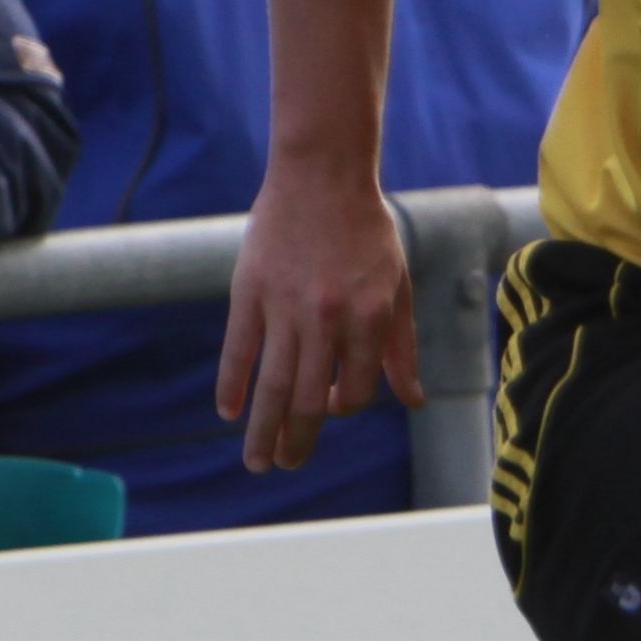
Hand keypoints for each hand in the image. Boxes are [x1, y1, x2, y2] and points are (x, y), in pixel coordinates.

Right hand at [214, 145, 417, 477]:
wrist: (321, 175)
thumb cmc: (366, 233)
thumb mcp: (398, 287)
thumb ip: (401, 348)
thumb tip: (412, 402)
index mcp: (368, 318)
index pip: (357, 391)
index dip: (347, 407)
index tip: (332, 408)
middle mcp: (327, 318)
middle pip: (310, 400)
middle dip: (298, 441)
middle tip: (285, 466)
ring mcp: (284, 306)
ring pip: (274, 385)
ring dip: (264, 430)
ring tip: (258, 461)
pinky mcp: (249, 292)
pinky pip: (239, 350)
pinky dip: (233, 384)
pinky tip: (229, 412)